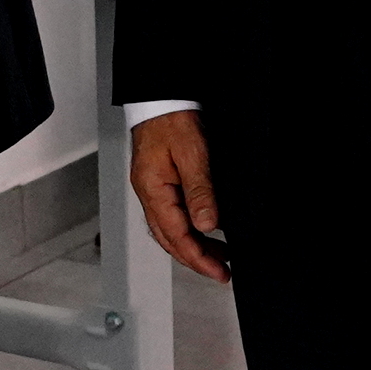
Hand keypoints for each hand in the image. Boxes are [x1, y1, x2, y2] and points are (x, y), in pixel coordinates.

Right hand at [128, 109, 228, 283]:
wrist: (161, 96)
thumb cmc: (171, 118)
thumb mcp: (192, 154)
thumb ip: (200, 191)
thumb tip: (208, 224)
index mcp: (153, 190)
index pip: (176, 236)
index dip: (198, 258)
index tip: (218, 272)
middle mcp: (149, 193)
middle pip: (170, 239)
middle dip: (195, 259)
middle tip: (220, 272)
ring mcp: (153, 188)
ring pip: (171, 229)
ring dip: (193, 246)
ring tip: (218, 256)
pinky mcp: (160, 181)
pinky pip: (173, 214)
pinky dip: (189, 228)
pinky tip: (205, 229)